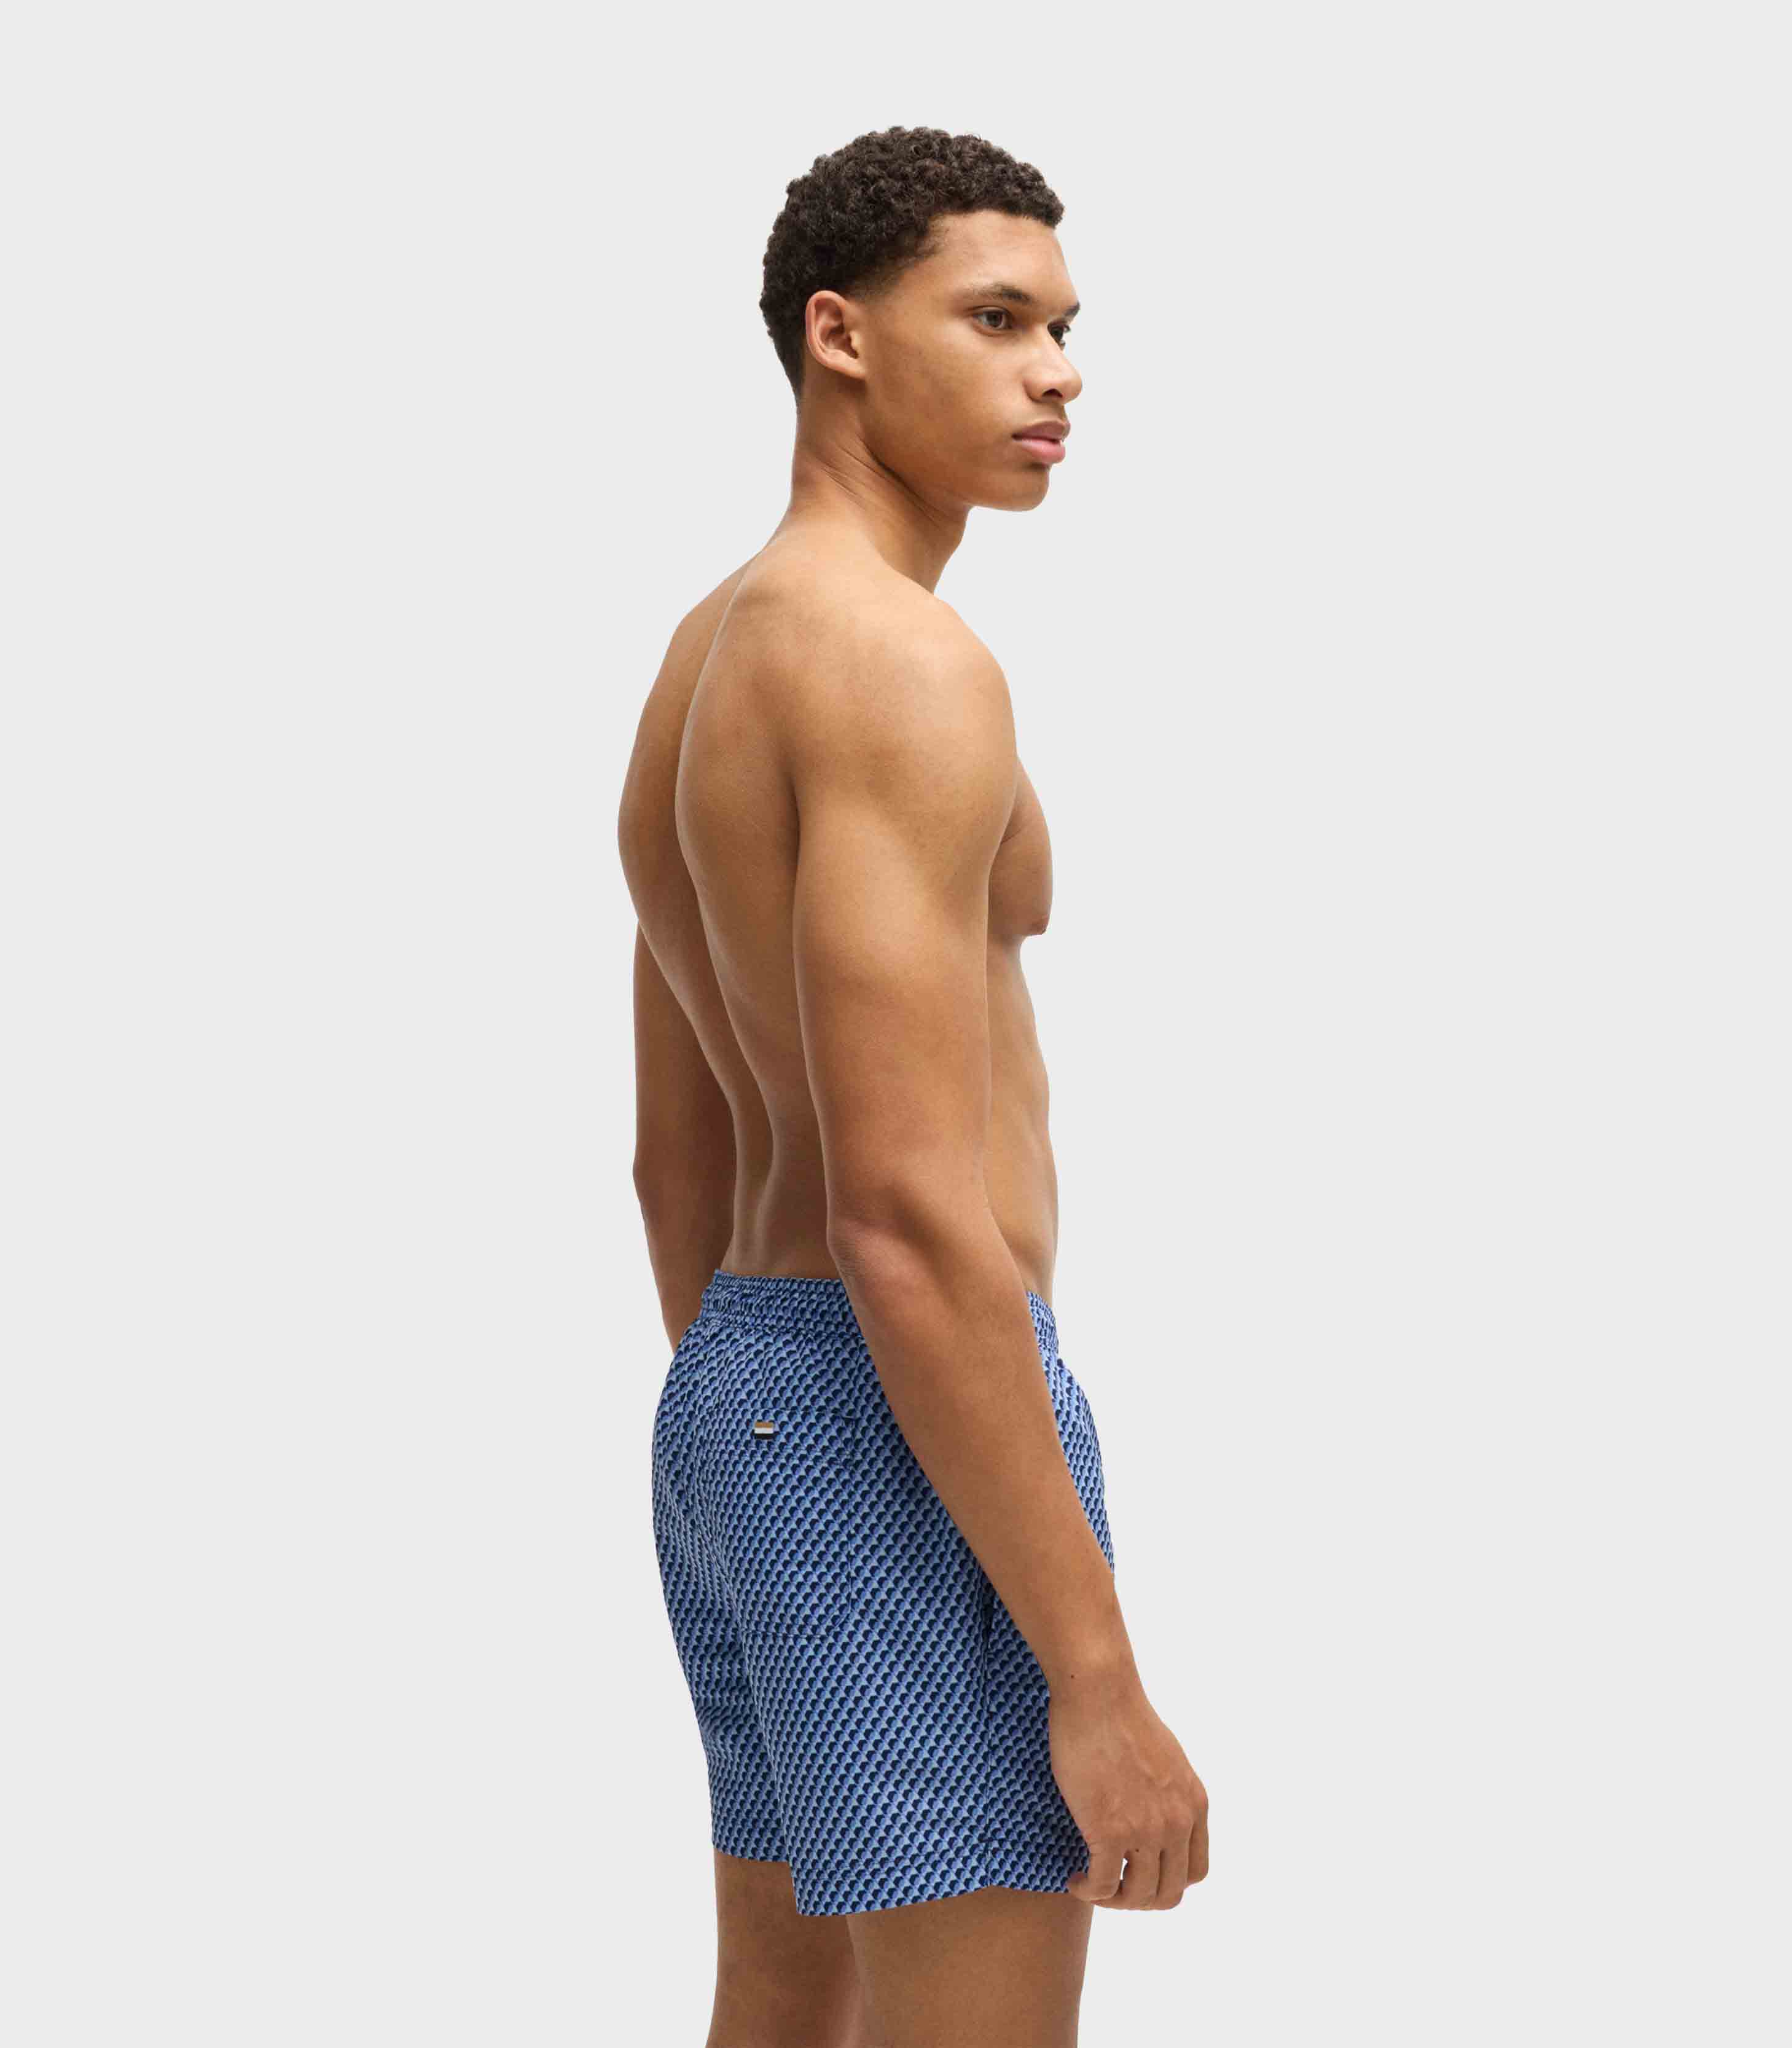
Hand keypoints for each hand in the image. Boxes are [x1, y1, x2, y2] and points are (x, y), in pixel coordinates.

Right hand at [1049, 1668, 1208, 1908]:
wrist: (1099, 1694)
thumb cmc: (1122, 1715)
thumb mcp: (1168, 1759)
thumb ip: (1170, 1793)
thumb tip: (1155, 1813)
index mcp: (1194, 1805)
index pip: (1194, 1872)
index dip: (1166, 1882)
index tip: (1138, 1872)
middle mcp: (1177, 1822)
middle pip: (1168, 1894)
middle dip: (1139, 1898)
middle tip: (1112, 1885)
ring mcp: (1145, 1829)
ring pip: (1137, 1896)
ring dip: (1113, 1900)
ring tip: (1090, 1883)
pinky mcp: (1109, 1830)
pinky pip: (1103, 1885)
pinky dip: (1088, 1891)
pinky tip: (1075, 1879)